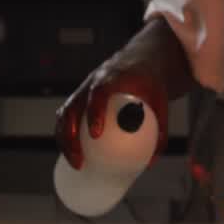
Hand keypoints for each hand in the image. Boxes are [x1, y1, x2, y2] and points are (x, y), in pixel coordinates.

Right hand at [55, 52, 168, 170]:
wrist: (140, 61)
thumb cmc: (149, 81)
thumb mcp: (160, 100)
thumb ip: (159, 128)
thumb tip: (151, 161)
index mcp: (114, 77)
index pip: (99, 91)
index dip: (95, 112)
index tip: (97, 134)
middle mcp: (93, 81)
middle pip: (73, 106)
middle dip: (71, 135)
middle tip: (81, 160)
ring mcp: (83, 89)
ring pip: (64, 113)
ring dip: (64, 139)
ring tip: (76, 162)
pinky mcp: (79, 98)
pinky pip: (65, 116)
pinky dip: (64, 135)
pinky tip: (71, 153)